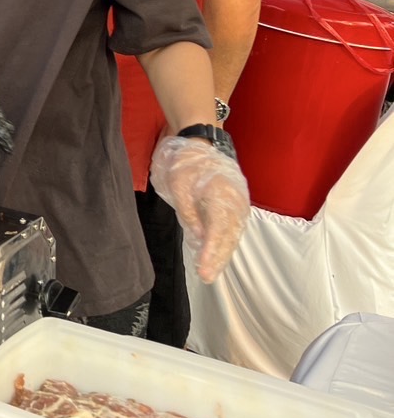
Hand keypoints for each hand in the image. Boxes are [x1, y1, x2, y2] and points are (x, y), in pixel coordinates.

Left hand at [150, 135, 249, 282]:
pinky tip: (214, 254)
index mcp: (222, 196)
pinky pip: (231, 227)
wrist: (202, 141)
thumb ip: (188, 211)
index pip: (218, 231)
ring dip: (222, 253)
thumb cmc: (188, 160)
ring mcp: (238, 203)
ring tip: (210, 271)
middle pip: (228, 237)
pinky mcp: (235, 204)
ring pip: (232, 234)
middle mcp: (235, 202)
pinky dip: (224, 242)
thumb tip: (198, 235)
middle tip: (207, 277)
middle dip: (218, 258)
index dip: (211, 253)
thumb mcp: (179, 183)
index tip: (204, 270)